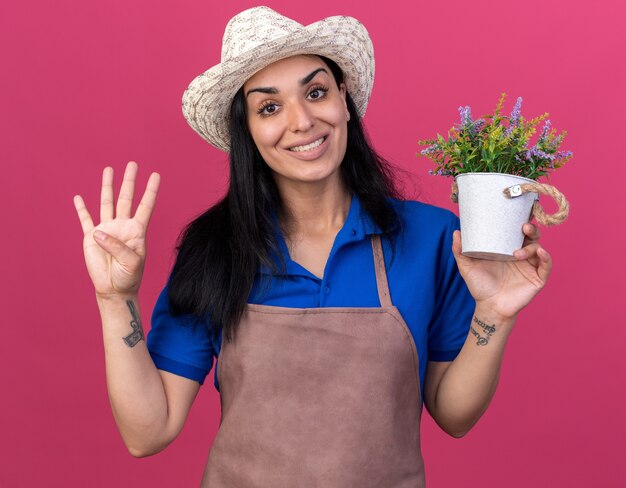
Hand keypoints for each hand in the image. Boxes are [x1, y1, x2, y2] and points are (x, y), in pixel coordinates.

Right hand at [73, 162, 160, 297]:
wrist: (114, 288)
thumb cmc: (129, 276)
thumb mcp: (131, 262)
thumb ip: (117, 247)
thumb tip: (99, 233)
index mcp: (136, 230)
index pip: (145, 206)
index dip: (150, 191)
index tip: (156, 175)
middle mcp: (122, 226)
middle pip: (126, 198)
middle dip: (129, 181)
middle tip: (132, 164)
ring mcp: (106, 230)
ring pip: (107, 203)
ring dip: (107, 187)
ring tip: (108, 170)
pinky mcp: (91, 237)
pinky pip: (85, 219)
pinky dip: (81, 208)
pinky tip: (78, 197)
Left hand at [451, 223, 551, 319]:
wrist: (489, 306)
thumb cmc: (480, 285)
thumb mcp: (467, 266)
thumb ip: (460, 250)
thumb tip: (456, 232)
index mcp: (507, 248)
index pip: (516, 230)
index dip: (520, 219)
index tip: (518, 210)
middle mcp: (521, 254)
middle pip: (532, 235)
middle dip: (531, 228)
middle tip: (524, 226)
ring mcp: (530, 265)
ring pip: (538, 248)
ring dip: (531, 246)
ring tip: (517, 253)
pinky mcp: (537, 278)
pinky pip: (546, 265)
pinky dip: (546, 257)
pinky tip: (541, 252)